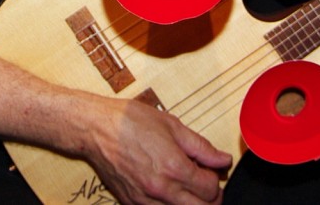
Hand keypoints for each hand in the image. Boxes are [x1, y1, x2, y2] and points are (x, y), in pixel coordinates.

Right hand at [80, 96, 230, 203]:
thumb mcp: (172, 126)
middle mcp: (162, 189)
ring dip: (189, 202)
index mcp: (175, 168)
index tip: (211, 169)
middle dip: (210, 198)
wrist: (96, 129)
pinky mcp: (132, 203)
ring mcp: (146, 200)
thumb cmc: (130, 122)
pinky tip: (166, 187)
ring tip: (185, 185)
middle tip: (206, 183)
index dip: (216, 178)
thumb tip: (223, 159)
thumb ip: (201, 147)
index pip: (211, 189)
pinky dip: (168, 204)